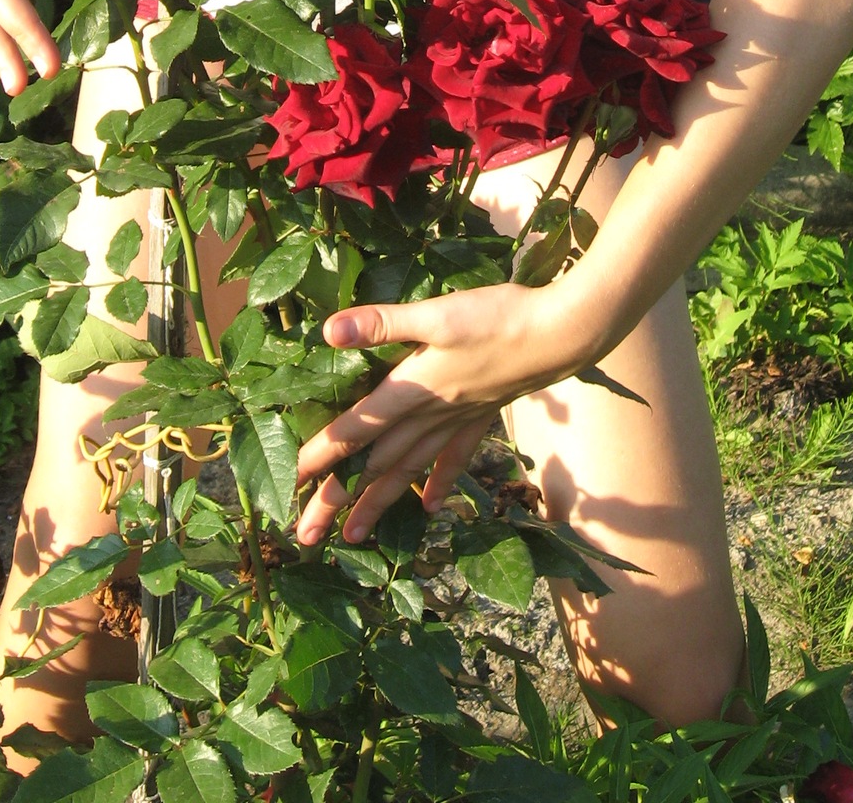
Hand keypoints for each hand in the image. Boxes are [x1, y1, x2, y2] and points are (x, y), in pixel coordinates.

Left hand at [294, 279, 592, 545]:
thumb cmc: (498, 318)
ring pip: (410, 469)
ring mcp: (457, 420)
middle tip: (305, 537)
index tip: (290, 487)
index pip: (355, 430)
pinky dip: (441, 482)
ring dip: (380, 503)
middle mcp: (430, 414)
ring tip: (353, 536)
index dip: (320, 456)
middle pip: (375, 464)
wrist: (562, 335)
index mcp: (411, 390)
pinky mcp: (482, 416)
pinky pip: (455, 457)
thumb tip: (329, 331)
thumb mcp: (436, 314)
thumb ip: (383, 324)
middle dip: (338, 500)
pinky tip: (432, 506)